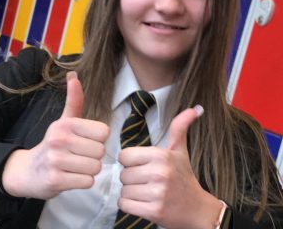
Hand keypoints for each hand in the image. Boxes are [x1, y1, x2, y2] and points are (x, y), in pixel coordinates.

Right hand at [2, 71, 109, 199]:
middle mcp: (60, 139)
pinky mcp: (55, 180)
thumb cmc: (55, 143)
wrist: (30, 170)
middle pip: (101, 151)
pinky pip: (87, 182)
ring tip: (76, 166)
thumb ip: (74, 100)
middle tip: (80, 155)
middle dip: (94, 156)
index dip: (98, 139)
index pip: (104, 132)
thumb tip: (73, 75)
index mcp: (66, 124)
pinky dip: (83, 181)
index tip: (87, 141)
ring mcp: (56, 161)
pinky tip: (71, 176)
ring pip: (95, 167)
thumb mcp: (65, 121)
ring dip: (89, 170)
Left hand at [118, 106, 221, 228]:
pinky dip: (130, 205)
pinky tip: (143, 202)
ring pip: (123, 190)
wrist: (197, 208)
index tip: (141, 165)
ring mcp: (157, 194)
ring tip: (146, 191)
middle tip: (146, 180)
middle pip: (123, 174)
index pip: (125, 156)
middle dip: (131, 178)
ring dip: (131, 192)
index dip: (131, 161)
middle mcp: (159, 173)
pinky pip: (124, 205)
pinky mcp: (153, 212)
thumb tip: (196, 108)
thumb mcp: (180, 150)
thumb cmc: (184, 176)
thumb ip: (180, 127)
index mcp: (161, 155)